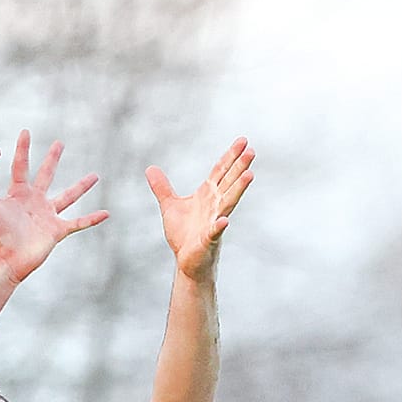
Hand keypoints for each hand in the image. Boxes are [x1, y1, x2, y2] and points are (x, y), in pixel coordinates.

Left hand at [0, 132, 106, 280]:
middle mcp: (35, 201)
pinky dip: (92, 219)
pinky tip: (106, 213)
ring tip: (95, 175)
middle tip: (60, 143)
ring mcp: (47, 215)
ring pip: (68, 196)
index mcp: (18, 193)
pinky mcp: (57, 230)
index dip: (24, 148)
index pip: (21, 166)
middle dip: (53, 159)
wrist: (4, 259)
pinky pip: (78, 223)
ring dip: (81, 186)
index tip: (26, 131)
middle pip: (47, 174)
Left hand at [148, 137, 254, 281]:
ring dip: (239, 189)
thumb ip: (162, 187)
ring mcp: (214, 221)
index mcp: (207, 195)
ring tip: (250, 175)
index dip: (231, 155)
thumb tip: (150, 168)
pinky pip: (214, 231)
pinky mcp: (208, 239)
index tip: (243, 141)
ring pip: (228, 202)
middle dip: (240, 166)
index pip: (221, 171)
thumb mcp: (170, 206)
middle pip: (229, 181)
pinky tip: (224, 220)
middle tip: (251, 150)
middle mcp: (214, 205)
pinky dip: (219, 226)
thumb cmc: (183, 235)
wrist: (185, 261)